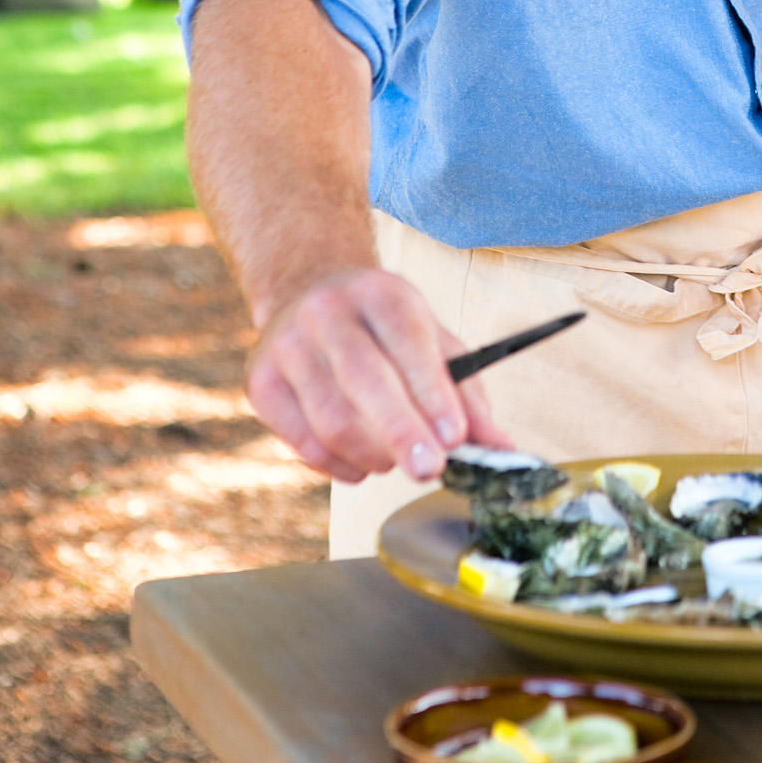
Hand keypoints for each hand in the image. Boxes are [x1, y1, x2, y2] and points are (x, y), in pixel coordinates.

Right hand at [246, 267, 506, 482]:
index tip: (454, 438)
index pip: (408, 341)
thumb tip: (501, 449)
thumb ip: (467, 395)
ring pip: (332, 418)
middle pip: (364, 378)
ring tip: (396, 462)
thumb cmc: (385, 329)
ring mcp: (287, 345)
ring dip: (373, 455)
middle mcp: (327, 311)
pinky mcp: (260, 382)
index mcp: (380, 292)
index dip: (431, 393)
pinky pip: (304, 442)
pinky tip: (362, 463)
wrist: (307, 295)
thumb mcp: (433, 340)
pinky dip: (340, 466)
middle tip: (429, 470)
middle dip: (401, 431)